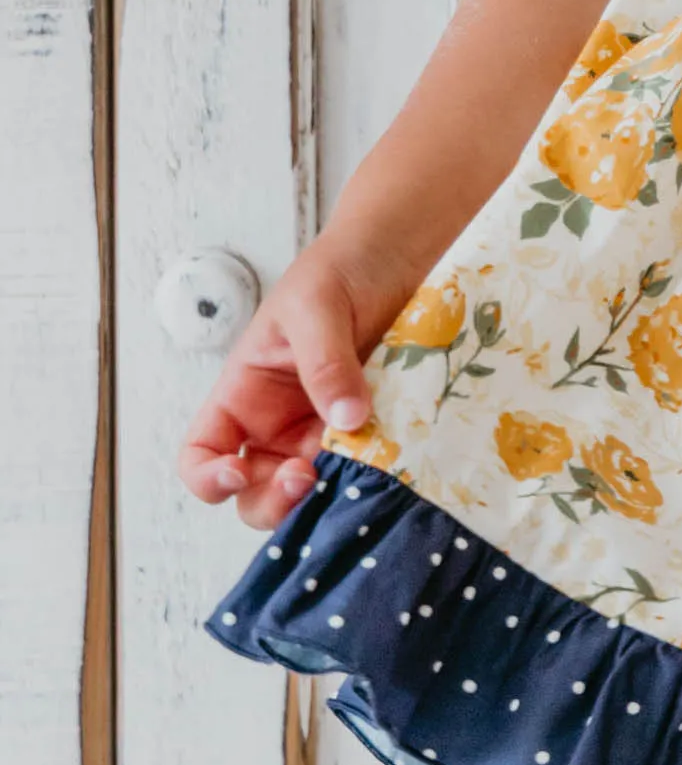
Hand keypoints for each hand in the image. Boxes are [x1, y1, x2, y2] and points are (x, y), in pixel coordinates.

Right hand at [177, 239, 410, 530]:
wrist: (396, 263)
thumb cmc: (337, 274)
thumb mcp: (316, 308)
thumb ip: (324, 362)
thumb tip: (345, 419)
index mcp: (244, 397)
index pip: (202, 453)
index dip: (207, 476)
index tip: (237, 472)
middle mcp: (277, 427)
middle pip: (254, 494)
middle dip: (273, 501)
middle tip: (308, 477)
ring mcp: (324, 438)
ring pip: (310, 497)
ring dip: (322, 499)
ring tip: (348, 475)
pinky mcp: (370, 440)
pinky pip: (361, 477)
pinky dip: (367, 484)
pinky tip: (384, 470)